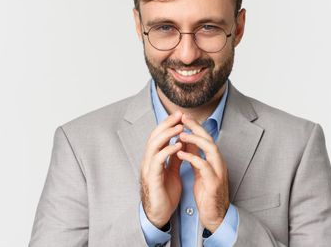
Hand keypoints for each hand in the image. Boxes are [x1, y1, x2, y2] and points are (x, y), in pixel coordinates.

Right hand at [140, 111, 184, 227]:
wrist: (159, 215)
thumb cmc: (165, 194)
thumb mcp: (172, 172)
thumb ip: (175, 158)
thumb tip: (182, 144)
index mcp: (154, 159)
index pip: (159, 136)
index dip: (168, 124)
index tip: (180, 115)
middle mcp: (148, 161)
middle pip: (154, 136)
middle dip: (167, 124)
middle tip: (179, 115)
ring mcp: (148, 169)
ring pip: (153, 145)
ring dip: (167, 134)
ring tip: (180, 127)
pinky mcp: (152, 178)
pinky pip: (158, 161)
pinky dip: (168, 151)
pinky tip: (178, 146)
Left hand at [176, 114, 229, 232]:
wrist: (216, 217)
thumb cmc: (208, 194)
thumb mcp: (200, 172)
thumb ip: (196, 157)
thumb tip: (188, 142)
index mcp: (215, 160)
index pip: (206, 138)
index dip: (196, 127)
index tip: (183, 117)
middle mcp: (219, 163)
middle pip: (210, 139)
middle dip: (196, 128)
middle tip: (183, 119)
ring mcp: (218, 172)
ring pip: (211, 149)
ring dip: (196, 140)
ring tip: (182, 134)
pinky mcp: (214, 183)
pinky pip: (204, 166)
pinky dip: (193, 158)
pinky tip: (181, 154)